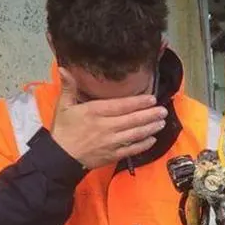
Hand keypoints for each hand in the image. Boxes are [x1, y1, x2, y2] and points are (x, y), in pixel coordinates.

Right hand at [51, 68, 167, 168]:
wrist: (61, 157)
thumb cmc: (63, 130)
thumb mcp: (63, 106)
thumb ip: (68, 87)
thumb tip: (63, 68)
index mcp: (94, 112)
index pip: (121, 105)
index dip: (138, 102)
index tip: (151, 99)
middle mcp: (105, 126)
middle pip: (132, 119)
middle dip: (150, 115)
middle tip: (163, 110)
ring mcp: (111, 142)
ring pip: (135, 134)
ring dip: (150, 128)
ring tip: (161, 122)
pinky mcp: (112, 155)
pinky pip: (131, 149)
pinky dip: (143, 144)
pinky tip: (152, 139)